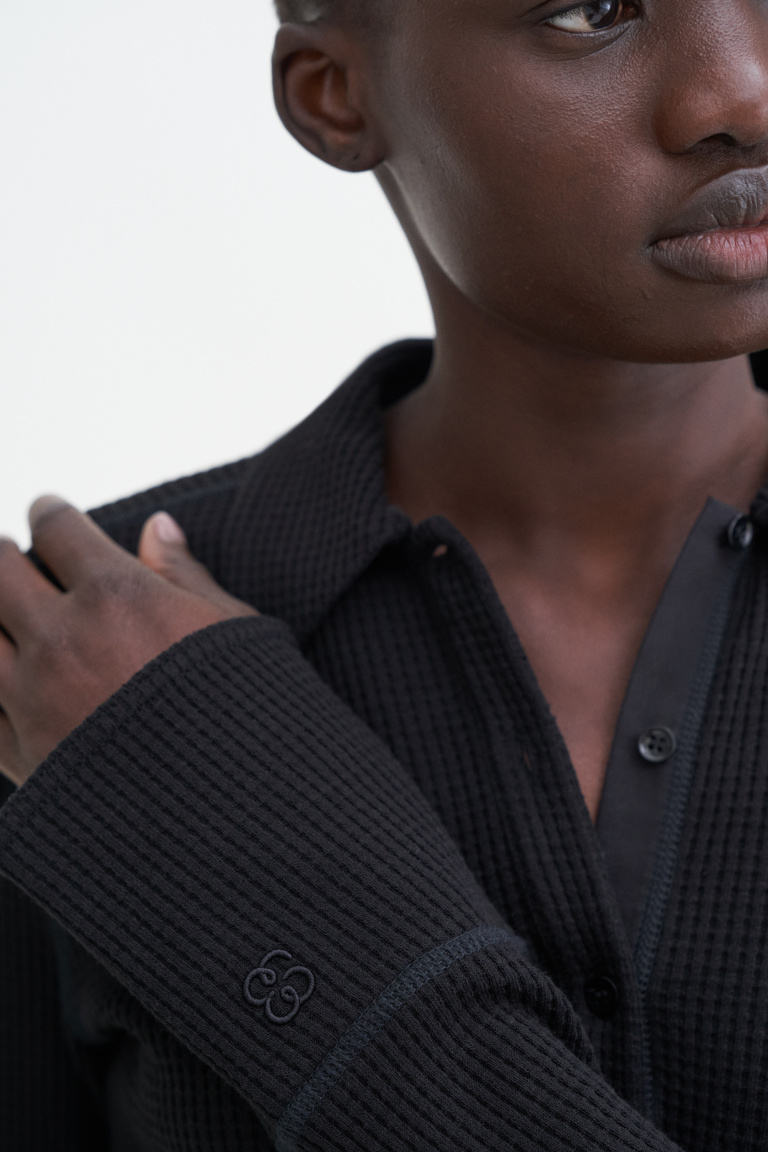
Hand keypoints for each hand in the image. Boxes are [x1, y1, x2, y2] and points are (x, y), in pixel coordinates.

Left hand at [0, 498, 257, 786]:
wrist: (239, 814)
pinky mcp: (25, 754)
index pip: (58, 530)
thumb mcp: (233, 631)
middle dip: (3, 554)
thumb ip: (184, 574)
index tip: (49, 512)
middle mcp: (63, 640)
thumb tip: (157, 526)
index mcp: (119, 596)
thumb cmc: (248, 719)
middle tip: (13, 554)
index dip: (50, 512)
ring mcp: (34, 697)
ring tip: (2, 611)